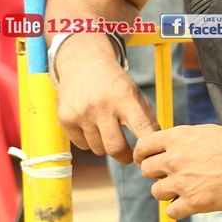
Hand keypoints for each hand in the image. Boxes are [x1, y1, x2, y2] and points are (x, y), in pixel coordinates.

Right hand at [54, 37, 157, 163]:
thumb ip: (147, 118)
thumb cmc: (114, 83)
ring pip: (98, 149)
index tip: (147, 153)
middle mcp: (101, 105)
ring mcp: (81, 113)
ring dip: (105, 145)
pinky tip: (91, 124)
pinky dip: (89, 141)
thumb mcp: (135, 93)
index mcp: (124, 96)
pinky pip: (83, 145)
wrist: (83, 64)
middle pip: (115, 148)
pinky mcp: (66, 119)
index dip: (147, 146)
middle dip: (125, 157)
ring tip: (106, 128)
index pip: (142, 128)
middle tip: (128, 155)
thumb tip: (156, 145)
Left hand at [136, 124, 221, 218]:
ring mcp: (184, 182)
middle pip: (147, 171)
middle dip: (156, 174)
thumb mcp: (204, 132)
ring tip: (184, 187)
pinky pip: (171, 211)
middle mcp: (176, 159)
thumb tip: (166, 147)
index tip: (147, 160)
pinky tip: (190, 201)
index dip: (143, 155)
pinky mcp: (194, 202)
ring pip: (157, 192)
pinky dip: (178, 209)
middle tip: (169, 175)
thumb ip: (181, 139)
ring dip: (167, 191)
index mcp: (178, 138)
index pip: (143, 146)